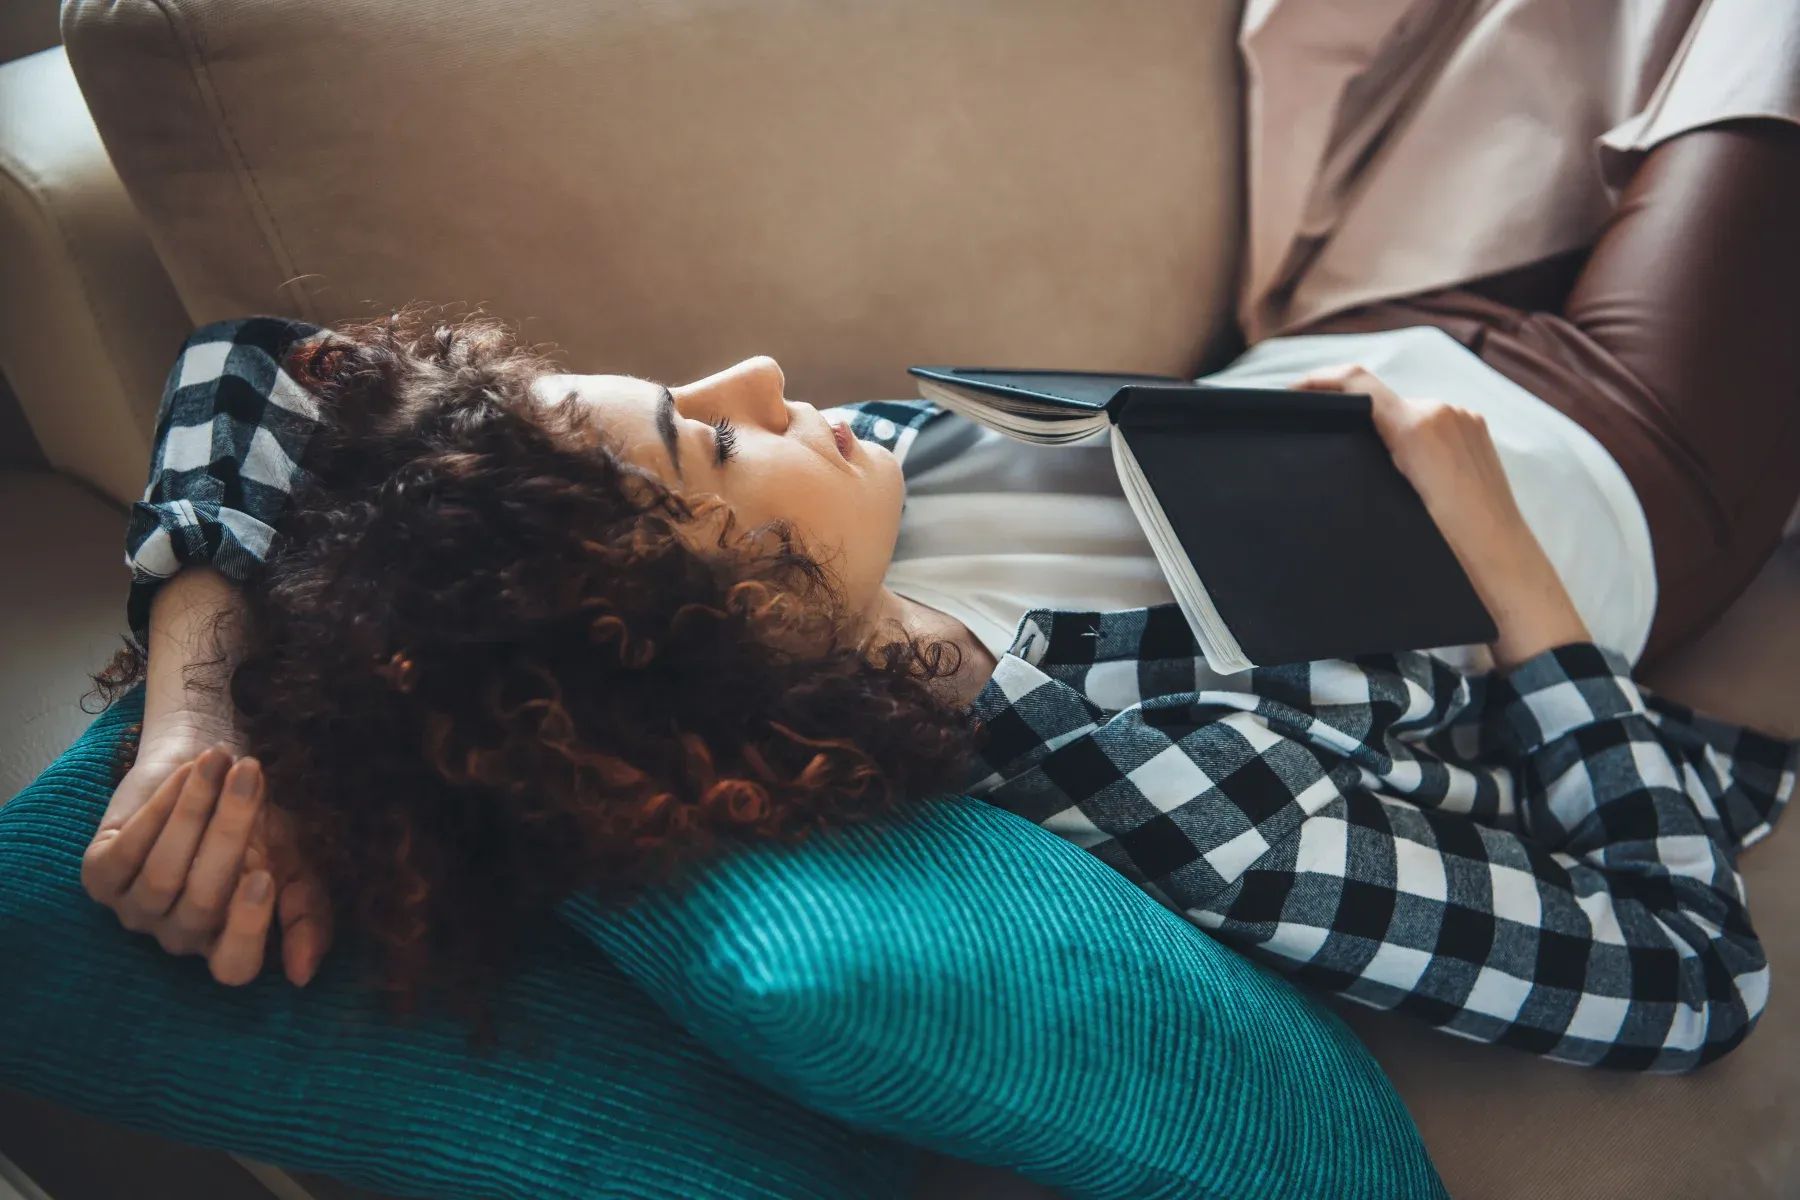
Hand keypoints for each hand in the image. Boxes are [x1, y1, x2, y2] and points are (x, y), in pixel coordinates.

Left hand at [84, 738, 332, 985]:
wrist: (214, 772)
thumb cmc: (262, 824)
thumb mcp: (296, 865)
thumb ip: (307, 914)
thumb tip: (303, 974)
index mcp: (228, 941)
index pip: (234, 966)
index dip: (246, 929)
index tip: (263, 876)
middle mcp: (178, 936)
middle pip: (201, 905)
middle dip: (228, 833)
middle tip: (250, 775)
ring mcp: (135, 910)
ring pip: (163, 875)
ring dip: (194, 810)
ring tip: (219, 759)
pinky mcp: (98, 877)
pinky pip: (126, 851)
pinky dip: (159, 807)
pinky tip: (187, 772)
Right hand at [1294, 364, 1589, 667]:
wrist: (1504, 571)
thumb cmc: (1446, 552)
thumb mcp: (1389, 507)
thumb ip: (1367, 459)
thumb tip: (1338, 442)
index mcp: (1419, 427)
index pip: (1358, 383)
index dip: (1318, 382)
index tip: (1291, 395)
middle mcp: (1444, 413)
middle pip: (1380, 399)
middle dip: (1349, 416)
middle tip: (1319, 440)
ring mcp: (1465, 422)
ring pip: (1406, 412)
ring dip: (1381, 431)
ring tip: (1359, 465)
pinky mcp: (1477, 436)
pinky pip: (1431, 424)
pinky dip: (1409, 439)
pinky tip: (1398, 473)